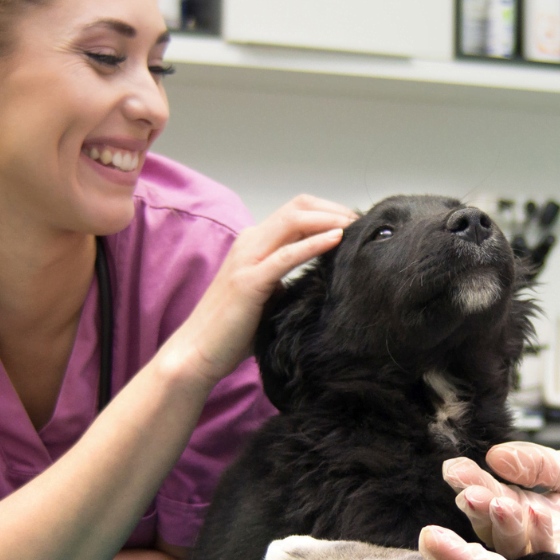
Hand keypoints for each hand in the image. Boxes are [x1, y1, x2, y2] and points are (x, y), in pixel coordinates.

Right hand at [168, 195, 354, 385]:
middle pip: (298, 207)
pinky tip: (336, 239)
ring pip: (293, 221)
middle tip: (360, 223)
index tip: (354, 226)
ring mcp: (248, 259)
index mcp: (254, 244)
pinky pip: (287, 254)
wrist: (199, 351)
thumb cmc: (234, 329)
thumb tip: (325, 276)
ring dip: (329, 218)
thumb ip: (288, 278)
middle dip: (333, 210)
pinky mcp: (249, 280)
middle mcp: (250, 243)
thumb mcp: (269, 294)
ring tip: (355, 226)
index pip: (296, 213)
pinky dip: (315, 243)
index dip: (327, 212)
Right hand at [443, 442, 559, 559]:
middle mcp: (532, 542)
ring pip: (513, 549)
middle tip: (469, 492)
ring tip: (496, 500)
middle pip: (492, 528)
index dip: (470, 485)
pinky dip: (539, 535)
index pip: (490, 499)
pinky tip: (534, 512)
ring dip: (500, 524)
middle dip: (477, 508)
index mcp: (527, 513)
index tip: (453, 469)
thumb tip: (494, 455)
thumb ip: (538, 463)